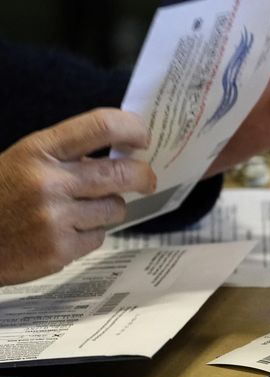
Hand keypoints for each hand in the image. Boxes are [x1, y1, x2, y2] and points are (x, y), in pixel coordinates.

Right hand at [0, 108, 155, 285]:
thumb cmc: (1, 195)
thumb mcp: (24, 160)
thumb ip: (68, 155)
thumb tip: (123, 154)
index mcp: (39, 151)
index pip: (101, 127)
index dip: (133, 128)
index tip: (143, 137)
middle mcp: (49, 182)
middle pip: (123, 173)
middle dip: (144, 176)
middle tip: (147, 180)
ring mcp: (55, 218)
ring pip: (115, 208)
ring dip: (109, 208)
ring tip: (82, 210)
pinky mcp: (59, 250)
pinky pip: (99, 237)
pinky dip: (89, 234)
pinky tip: (65, 231)